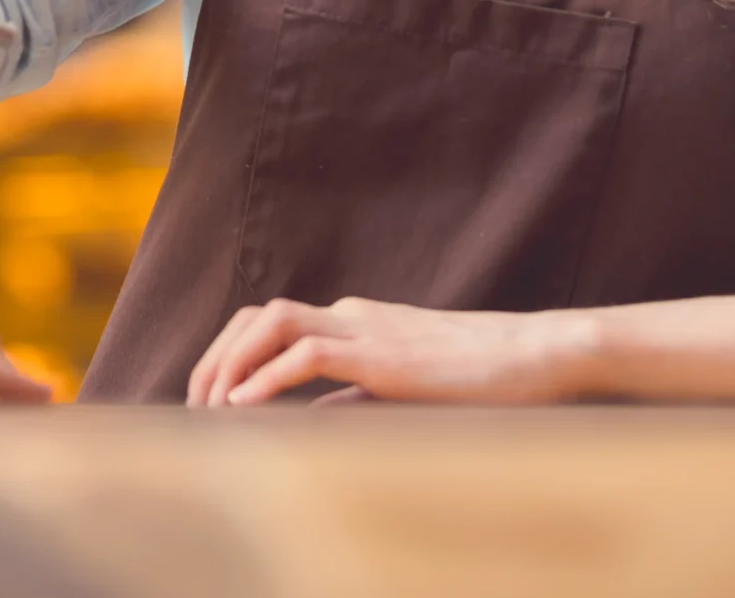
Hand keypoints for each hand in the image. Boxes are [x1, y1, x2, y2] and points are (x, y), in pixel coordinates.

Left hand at [187, 297, 595, 406]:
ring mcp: (367, 328)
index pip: (269, 323)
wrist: (539, 354)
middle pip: (256, 317)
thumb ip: (352, 399)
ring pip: (272, 323)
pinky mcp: (385, 354)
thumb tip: (305, 421)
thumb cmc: (480, 377)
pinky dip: (268, 378)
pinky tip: (244, 408)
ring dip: (231, 363)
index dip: (229, 357)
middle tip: (195, 408)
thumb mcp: (402, 389)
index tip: (208, 401)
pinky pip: (309, 355)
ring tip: (211, 409)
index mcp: (354, 320)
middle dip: (215, 358)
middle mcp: (351, 314)